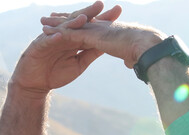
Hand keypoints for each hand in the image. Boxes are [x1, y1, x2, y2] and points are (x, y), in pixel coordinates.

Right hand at [8, 1, 122, 96]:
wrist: (35, 84)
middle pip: (77, 21)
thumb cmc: (56, 73)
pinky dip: (53, 38)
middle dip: (88, 12)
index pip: (90, 26)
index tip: (118, 11)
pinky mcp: (38, 46)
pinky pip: (46, 41)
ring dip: (72, 23)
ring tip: (83, 18)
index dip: (102, 19)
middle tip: (101, 4)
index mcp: (74, 38)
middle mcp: (63, 34)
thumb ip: (91, 53)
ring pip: (62, 29)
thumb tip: (108, 45)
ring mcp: (50, 38)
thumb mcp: (79, 64)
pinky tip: (60, 35)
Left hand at [41, 3, 164, 68]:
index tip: (70, 23)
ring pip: (71, 25)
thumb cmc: (143, 52)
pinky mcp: (90, 36)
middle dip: (63, 19)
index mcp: (107, 31)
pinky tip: (47, 34)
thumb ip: (129, 58)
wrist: (145, 47)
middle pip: (77, 21)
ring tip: (42, 22)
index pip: (90, 26)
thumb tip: (131, 62)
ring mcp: (94, 30)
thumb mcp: (132, 56)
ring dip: (56, 25)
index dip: (79, 24)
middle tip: (50, 17)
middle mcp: (99, 27)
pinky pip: (69, 33)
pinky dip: (58, 34)